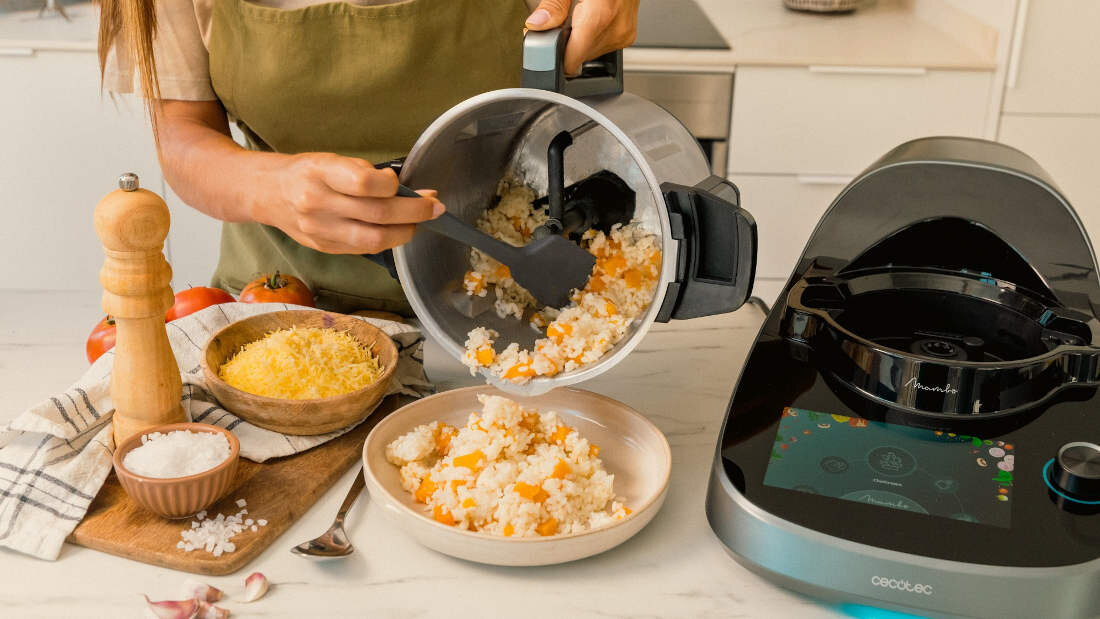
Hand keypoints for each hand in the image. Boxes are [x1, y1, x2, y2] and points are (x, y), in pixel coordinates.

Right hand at [261, 152, 443, 254]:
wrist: (267, 193)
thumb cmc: (306, 172)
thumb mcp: (331, 159)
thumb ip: (365, 173)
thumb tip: (408, 188)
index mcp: (319, 172)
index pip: (365, 182)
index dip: (392, 185)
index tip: (402, 183)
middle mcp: (317, 203)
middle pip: (377, 214)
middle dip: (414, 211)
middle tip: (434, 206)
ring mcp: (319, 230)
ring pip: (374, 239)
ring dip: (405, 232)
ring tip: (418, 222)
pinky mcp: (324, 247)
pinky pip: (364, 248)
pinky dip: (387, 241)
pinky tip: (397, 231)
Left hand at [525, 0, 639, 75]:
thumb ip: (554, 5)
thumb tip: (537, 24)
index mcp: (601, 15)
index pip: (571, 60)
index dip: (552, 54)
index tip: (544, 43)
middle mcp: (616, 29)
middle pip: (578, 57)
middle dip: (564, 44)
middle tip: (559, 22)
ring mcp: (623, 34)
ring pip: (589, 54)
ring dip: (578, 41)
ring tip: (577, 16)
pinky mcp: (627, 35)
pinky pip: (601, 47)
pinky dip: (590, 38)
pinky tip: (589, 19)